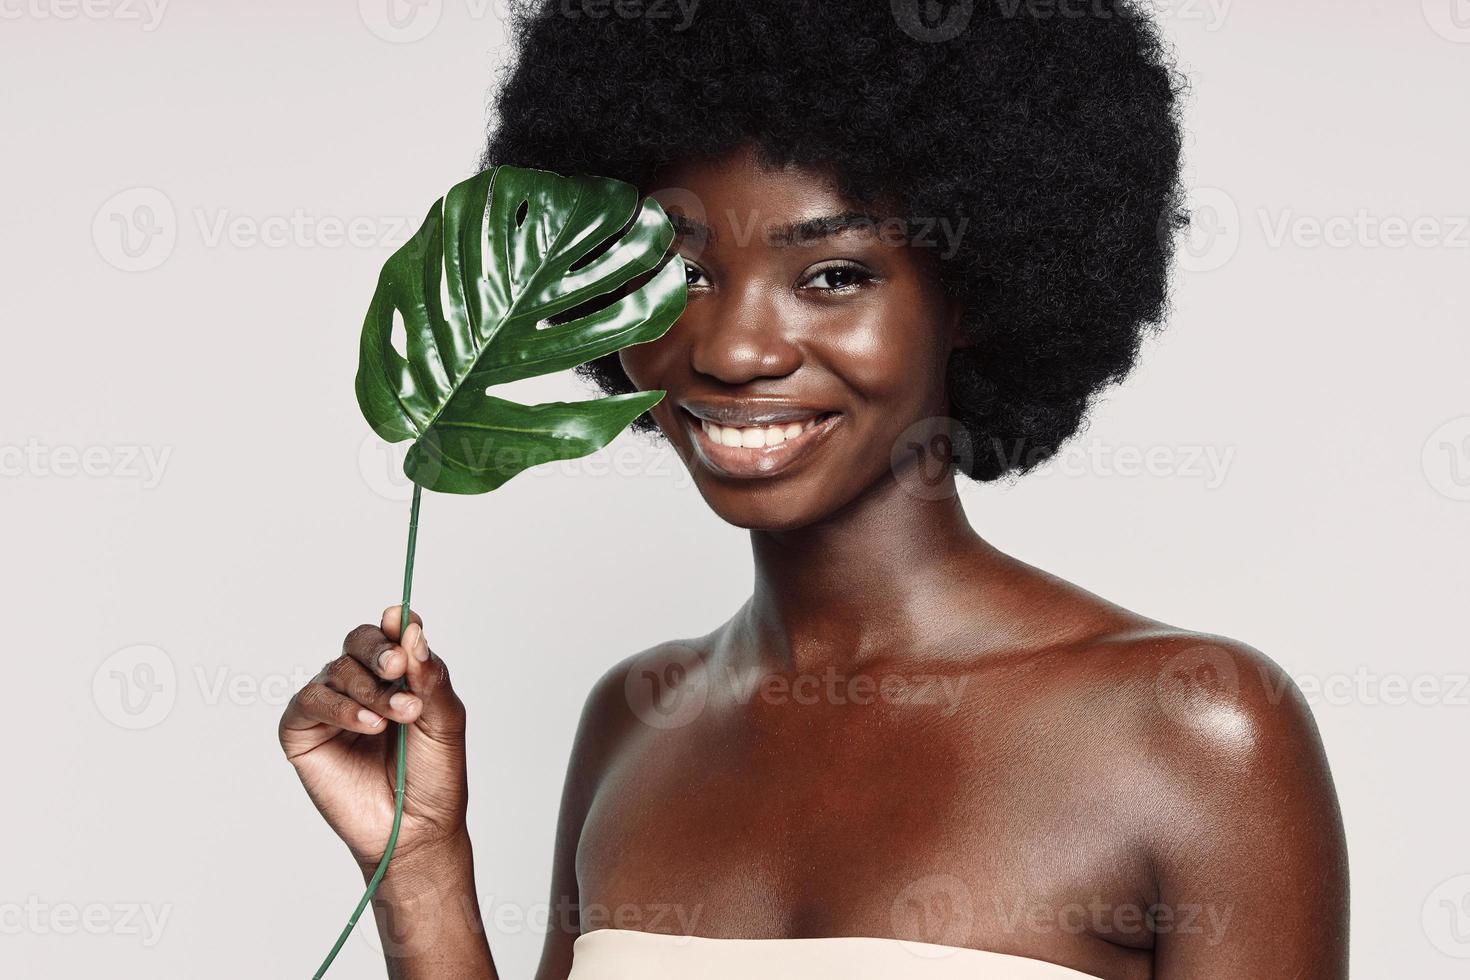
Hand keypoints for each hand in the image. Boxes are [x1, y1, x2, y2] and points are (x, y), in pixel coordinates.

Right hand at [279, 606, 468, 871]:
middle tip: (397, 669)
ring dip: (369, 691)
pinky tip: (368, 726)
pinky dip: (340, 708)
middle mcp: (363, 684)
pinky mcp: (303, 731)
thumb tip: (411, 629)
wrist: (416, 831)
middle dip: (379, 652)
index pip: (391, 633)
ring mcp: (332, 705)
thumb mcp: (444, 721)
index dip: (395, 626)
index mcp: (399, 675)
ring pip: (338, 669)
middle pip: (359, 641)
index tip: (403, 626)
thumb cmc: (433, 777)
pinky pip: (310, 700)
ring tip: (396, 718)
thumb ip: (429, 676)